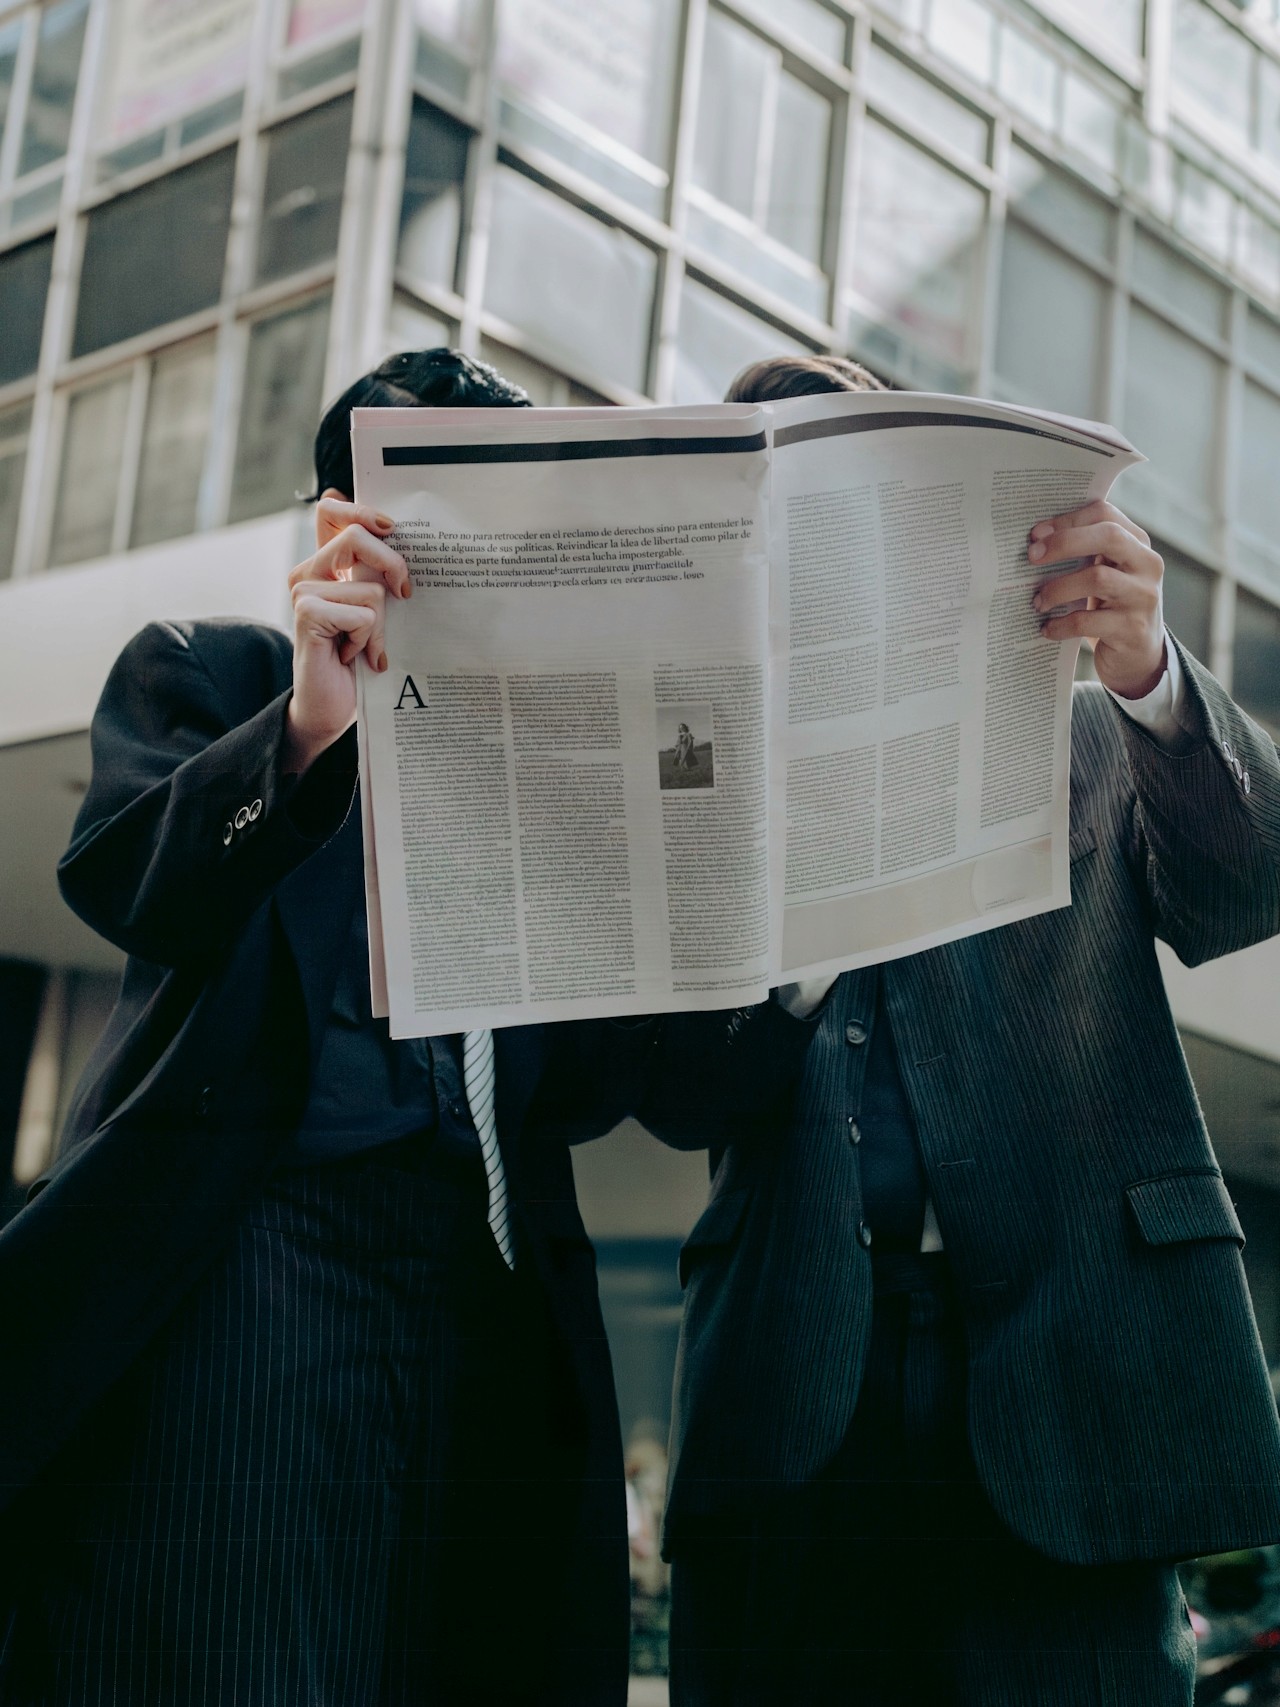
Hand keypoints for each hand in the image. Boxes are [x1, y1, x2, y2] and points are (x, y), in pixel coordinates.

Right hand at [284, 489, 409, 773]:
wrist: (331, 708)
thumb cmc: (358, 661)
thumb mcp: (375, 611)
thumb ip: (378, 574)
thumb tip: (392, 531)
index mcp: (326, 564)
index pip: (331, 511)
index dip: (360, 508)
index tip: (389, 526)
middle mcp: (309, 572)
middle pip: (357, 536)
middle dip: (392, 564)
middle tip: (405, 594)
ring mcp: (303, 591)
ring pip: (370, 587)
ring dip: (380, 624)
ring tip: (365, 646)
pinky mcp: (306, 613)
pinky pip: (363, 614)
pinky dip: (369, 640)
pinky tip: (353, 656)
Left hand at [1028, 500, 1164, 698]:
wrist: (1139, 656)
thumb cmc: (1111, 606)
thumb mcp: (1106, 573)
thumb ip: (1084, 553)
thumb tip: (1035, 542)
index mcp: (1138, 543)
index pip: (1105, 514)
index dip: (1068, 520)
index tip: (1036, 534)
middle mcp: (1147, 565)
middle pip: (1109, 537)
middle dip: (1064, 543)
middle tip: (1031, 557)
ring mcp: (1143, 597)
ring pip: (1097, 578)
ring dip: (1058, 588)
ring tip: (1038, 601)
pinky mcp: (1131, 629)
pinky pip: (1088, 621)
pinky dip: (1061, 624)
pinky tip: (1047, 628)